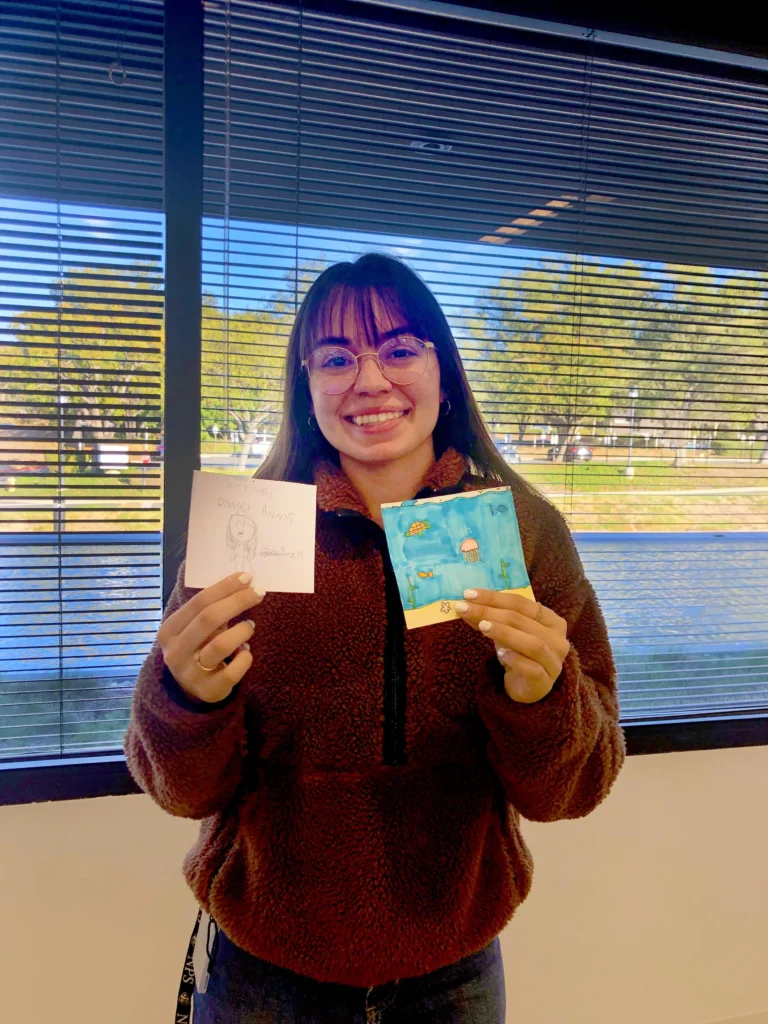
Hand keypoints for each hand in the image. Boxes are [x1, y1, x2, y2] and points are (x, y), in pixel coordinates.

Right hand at [157, 571, 265, 703]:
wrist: (190, 690)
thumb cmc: (198, 648)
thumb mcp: (195, 628)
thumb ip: (211, 608)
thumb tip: (243, 581)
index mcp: (169, 630)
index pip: (199, 602)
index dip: (225, 587)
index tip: (247, 577)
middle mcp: (175, 652)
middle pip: (209, 618)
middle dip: (238, 601)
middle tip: (259, 593)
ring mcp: (190, 673)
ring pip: (221, 644)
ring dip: (242, 631)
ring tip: (249, 627)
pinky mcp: (209, 690)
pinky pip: (234, 670)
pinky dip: (245, 657)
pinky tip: (245, 651)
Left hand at [456, 589, 570, 703]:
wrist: (528, 688)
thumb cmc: (520, 654)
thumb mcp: (505, 632)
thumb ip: (489, 618)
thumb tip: (465, 604)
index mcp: (551, 620)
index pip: (521, 603)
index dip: (494, 597)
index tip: (468, 594)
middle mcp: (558, 639)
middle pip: (523, 620)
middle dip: (491, 612)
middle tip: (465, 608)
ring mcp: (553, 662)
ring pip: (532, 644)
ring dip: (505, 633)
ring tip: (482, 627)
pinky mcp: (545, 682)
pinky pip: (533, 669)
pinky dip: (516, 659)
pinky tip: (500, 654)